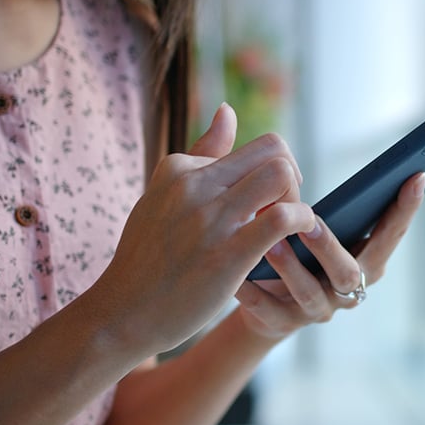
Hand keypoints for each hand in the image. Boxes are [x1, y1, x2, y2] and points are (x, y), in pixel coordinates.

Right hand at [87, 104, 316, 355]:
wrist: (121, 314)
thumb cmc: (147, 260)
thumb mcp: (163, 196)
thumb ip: (201, 154)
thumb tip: (227, 110)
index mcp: (179, 169)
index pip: (251, 147)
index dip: (269, 174)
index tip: (264, 203)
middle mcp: (193, 186)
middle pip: (274, 150)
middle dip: (291, 177)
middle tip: (284, 209)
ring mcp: (210, 219)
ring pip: (280, 174)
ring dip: (297, 198)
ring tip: (287, 228)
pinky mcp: (227, 254)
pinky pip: (283, 217)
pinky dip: (303, 222)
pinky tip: (298, 240)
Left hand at [235, 171, 424, 341]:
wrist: (261, 301)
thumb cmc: (296, 250)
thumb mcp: (314, 226)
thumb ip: (329, 202)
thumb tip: (329, 161)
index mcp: (364, 260)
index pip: (391, 235)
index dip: (406, 210)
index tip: (415, 176)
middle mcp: (346, 289)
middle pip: (349, 273)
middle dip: (331, 247)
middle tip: (311, 221)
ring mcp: (316, 309)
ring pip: (309, 293)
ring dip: (291, 268)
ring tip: (269, 244)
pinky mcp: (282, 323)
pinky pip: (268, 310)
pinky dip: (254, 293)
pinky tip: (239, 277)